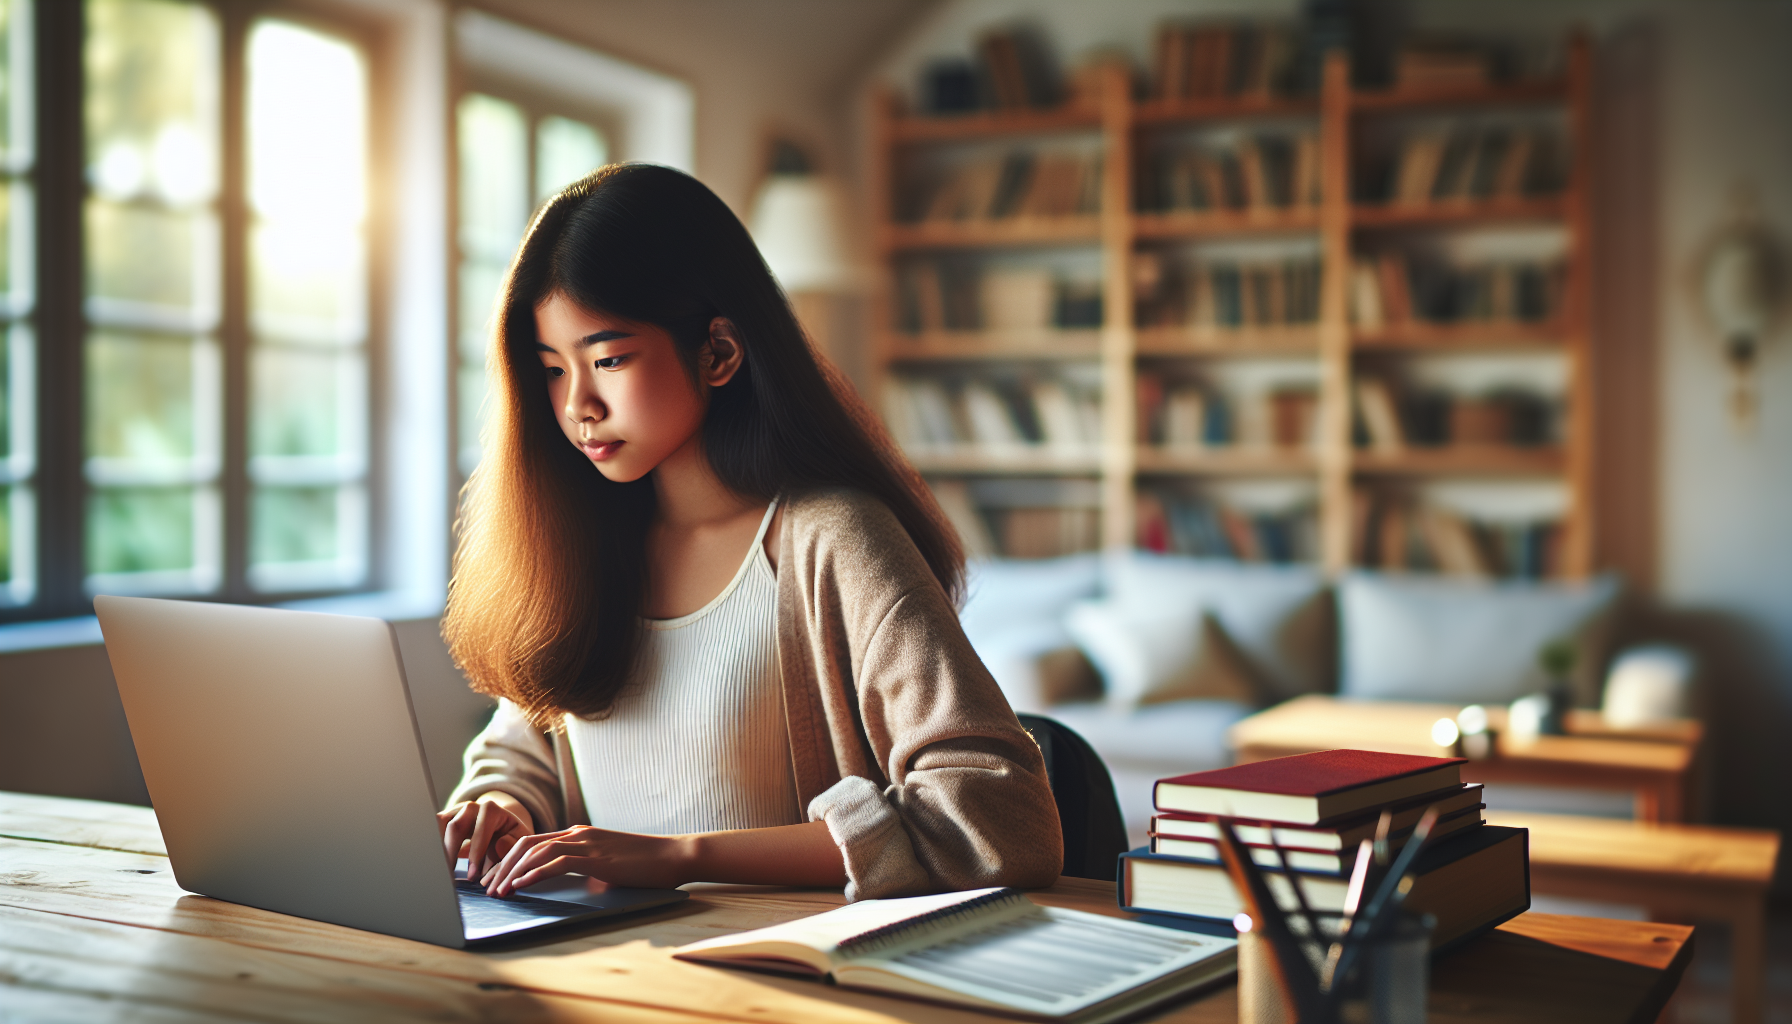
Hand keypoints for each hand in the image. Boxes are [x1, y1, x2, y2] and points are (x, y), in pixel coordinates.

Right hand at [437, 795, 532, 882]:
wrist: (500, 828)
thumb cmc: (510, 837)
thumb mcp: (519, 840)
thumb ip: (513, 844)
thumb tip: (498, 845)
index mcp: (491, 810)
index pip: (480, 830)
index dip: (476, 854)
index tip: (473, 875)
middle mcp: (470, 808)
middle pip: (455, 827)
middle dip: (452, 853)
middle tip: (451, 876)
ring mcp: (455, 812)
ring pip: (439, 827)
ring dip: (438, 849)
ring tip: (441, 871)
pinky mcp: (444, 821)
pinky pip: (432, 832)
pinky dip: (433, 848)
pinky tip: (437, 864)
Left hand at [480, 825, 690, 895]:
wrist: (674, 856)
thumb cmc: (645, 864)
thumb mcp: (608, 864)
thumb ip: (587, 868)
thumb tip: (572, 883)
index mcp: (578, 835)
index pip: (532, 843)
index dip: (508, 860)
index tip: (495, 880)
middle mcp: (578, 834)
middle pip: (526, 845)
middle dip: (502, 866)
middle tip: (487, 888)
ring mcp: (587, 843)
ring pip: (536, 852)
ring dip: (512, 873)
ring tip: (499, 891)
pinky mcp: (596, 856)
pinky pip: (557, 862)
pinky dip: (535, 873)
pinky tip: (521, 885)